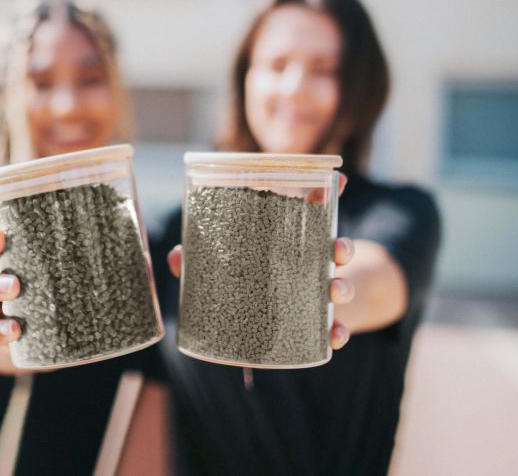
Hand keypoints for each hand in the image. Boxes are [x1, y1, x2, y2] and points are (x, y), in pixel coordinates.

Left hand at [166, 172, 355, 350]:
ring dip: (344, 287)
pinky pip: (335, 329)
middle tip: (337, 249)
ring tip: (336, 290)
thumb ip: (199, 257)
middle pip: (336, 249)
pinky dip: (338, 334)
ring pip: (340, 286)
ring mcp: (318, 294)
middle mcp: (313, 264)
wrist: (270, 323)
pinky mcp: (318, 325)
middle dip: (341, 247)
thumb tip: (173, 255)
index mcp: (295, 240)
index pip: (317, 211)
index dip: (333, 192)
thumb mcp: (222, 263)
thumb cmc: (245, 279)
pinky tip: (335, 338)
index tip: (342, 180)